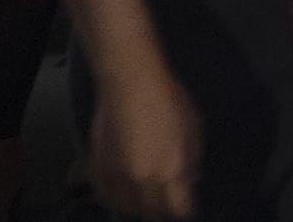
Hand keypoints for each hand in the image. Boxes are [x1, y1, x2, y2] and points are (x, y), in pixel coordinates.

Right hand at [90, 67, 201, 219]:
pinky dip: (116, 200)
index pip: (179, 209)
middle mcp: (143, 179)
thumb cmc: (168, 100)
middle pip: (153, 213)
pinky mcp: (99, 169)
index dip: (184, 211)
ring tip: (147, 202)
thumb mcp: (194, 128)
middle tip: (168, 206)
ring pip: (128, 209)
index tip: (186, 208)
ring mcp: (118, 176)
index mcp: (171, 169)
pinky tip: (124, 196)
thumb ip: (193, 160)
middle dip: (163, 212)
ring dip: (139, 208)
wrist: (130, 83)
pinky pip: (106, 198)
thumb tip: (191, 180)